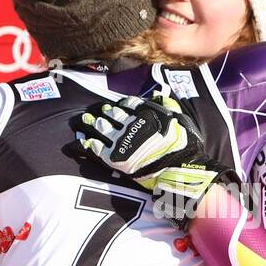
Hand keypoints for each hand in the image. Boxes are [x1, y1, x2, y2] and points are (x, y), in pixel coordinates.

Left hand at [74, 93, 235, 226]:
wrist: (176, 169)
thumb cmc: (182, 147)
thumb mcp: (179, 120)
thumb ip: (168, 107)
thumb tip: (160, 96)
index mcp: (146, 114)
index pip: (130, 104)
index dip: (123, 105)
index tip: (118, 106)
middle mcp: (131, 123)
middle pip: (114, 114)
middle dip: (105, 113)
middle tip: (98, 112)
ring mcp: (121, 139)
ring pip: (103, 127)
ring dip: (94, 123)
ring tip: (86, 120)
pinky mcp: (114, 156)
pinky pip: (97, 147)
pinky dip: (89, 142)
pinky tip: (84, 139)